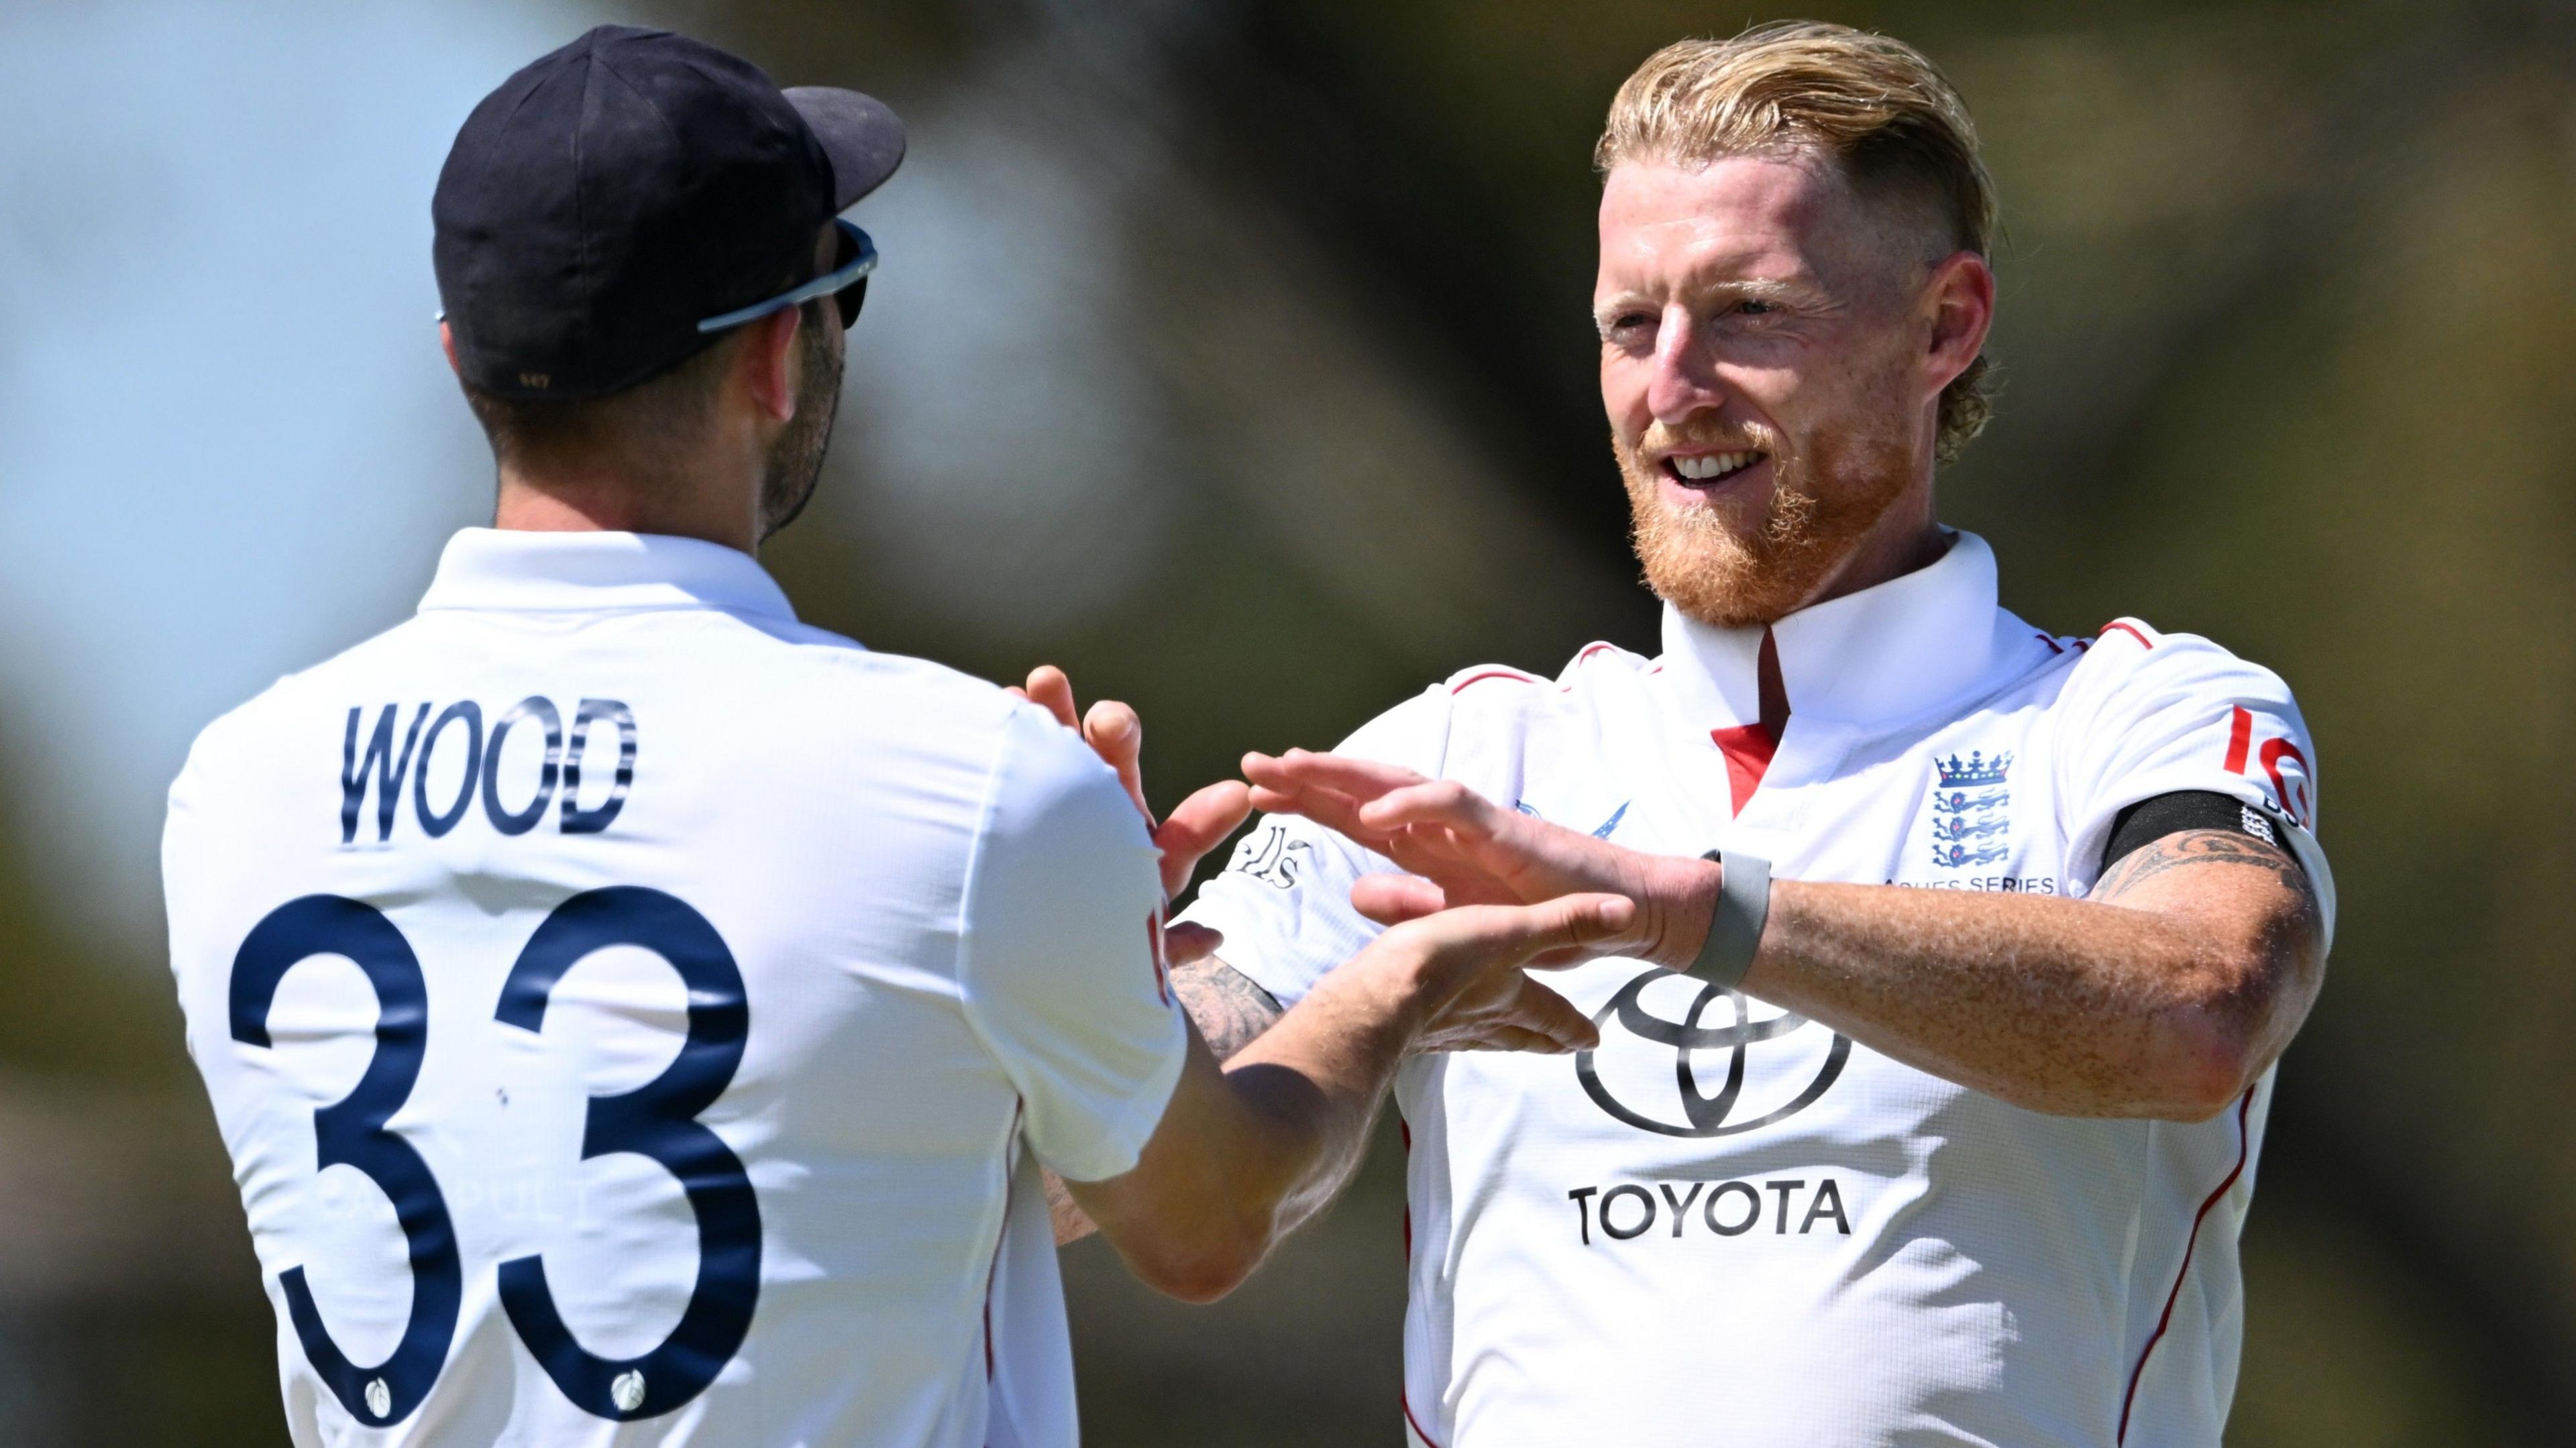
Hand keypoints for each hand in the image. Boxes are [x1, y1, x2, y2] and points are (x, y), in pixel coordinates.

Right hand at [1014, 666, 1250, 964]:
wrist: (1020, 956)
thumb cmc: (1087, 947)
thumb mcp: (1133, 944)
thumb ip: (1171, 943)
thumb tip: (1215, 936)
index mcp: (1140, 846)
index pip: (1183, 833)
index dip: (1208, 816)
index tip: (1235, 798)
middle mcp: (1099, 812)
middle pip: (1114, 765)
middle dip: (1116, 737)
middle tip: (1112, 724)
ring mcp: (1050, 798)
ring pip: (1059, 750)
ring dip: (1054, 715)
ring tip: (1043, 683)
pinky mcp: (1006, 798)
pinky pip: (1009, 760)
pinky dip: (1007, 732)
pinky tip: (998, 703)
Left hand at [1241, 750, 1717, 971]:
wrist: (1618, 915)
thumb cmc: (1540, 917)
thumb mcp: (1459, 922)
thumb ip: (1408, 908)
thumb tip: (1351, 897)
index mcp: (1428, 847)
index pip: (1355, 817)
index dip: (1305, 804)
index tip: (1253, 797)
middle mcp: (1443, 826)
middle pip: (1364, 791)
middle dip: (1308, 778)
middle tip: (1250, 767)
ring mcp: (1474, 824)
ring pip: (1400, 784)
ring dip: (1346, 776)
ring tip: (1295, 769)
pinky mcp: (1508, 831)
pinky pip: (1456, 808)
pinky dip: (1414, 803)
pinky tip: (1375, 809)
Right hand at [1349, 893, 1642, 1054]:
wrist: (1375, 1000)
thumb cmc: (1443, 962)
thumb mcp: (1510, 930)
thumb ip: (1565, 921)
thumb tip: (1628, 912)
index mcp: (1511, 998)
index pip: (1553, 1014)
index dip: (1574, 1025)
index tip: (1594, 1042)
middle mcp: (1482, 1020)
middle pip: (1521, 1034)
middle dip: (1543, 1039)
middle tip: (1562, 1049)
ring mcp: (1445, 1030)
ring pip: (1483, 1036)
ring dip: (1501, 1038)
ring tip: (1508, 1040)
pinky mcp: (1408, 1031)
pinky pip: (1441, 1032)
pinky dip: (1452, 1031)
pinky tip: (1441, 1027)